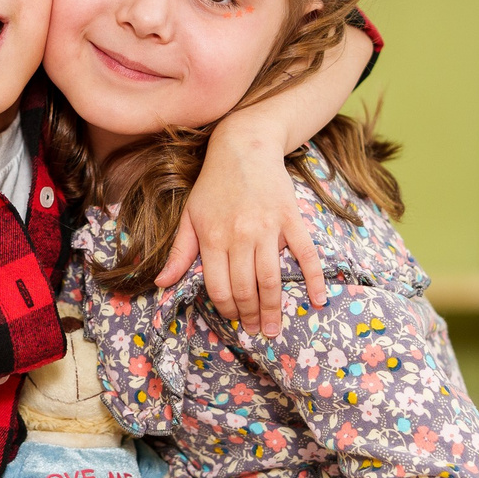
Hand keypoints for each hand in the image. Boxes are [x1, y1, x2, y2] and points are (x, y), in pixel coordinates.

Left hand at [159, 126, 326, 339]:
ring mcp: (267, 229)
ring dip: (272, 310)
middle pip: (245, 289)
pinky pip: (305, 255)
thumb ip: (179, 253)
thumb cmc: (214, 184)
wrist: (244, 147)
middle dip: (249, 316)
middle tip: (254, 330)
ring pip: (271, 280)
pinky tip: (317, 301)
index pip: (219, 288)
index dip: (226, 309)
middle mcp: (240, 237)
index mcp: (213, 238)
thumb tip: (161, 282)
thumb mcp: (189, 216)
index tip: (231, 319)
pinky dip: (313, 280)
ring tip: (273, 328)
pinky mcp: (291, 220)